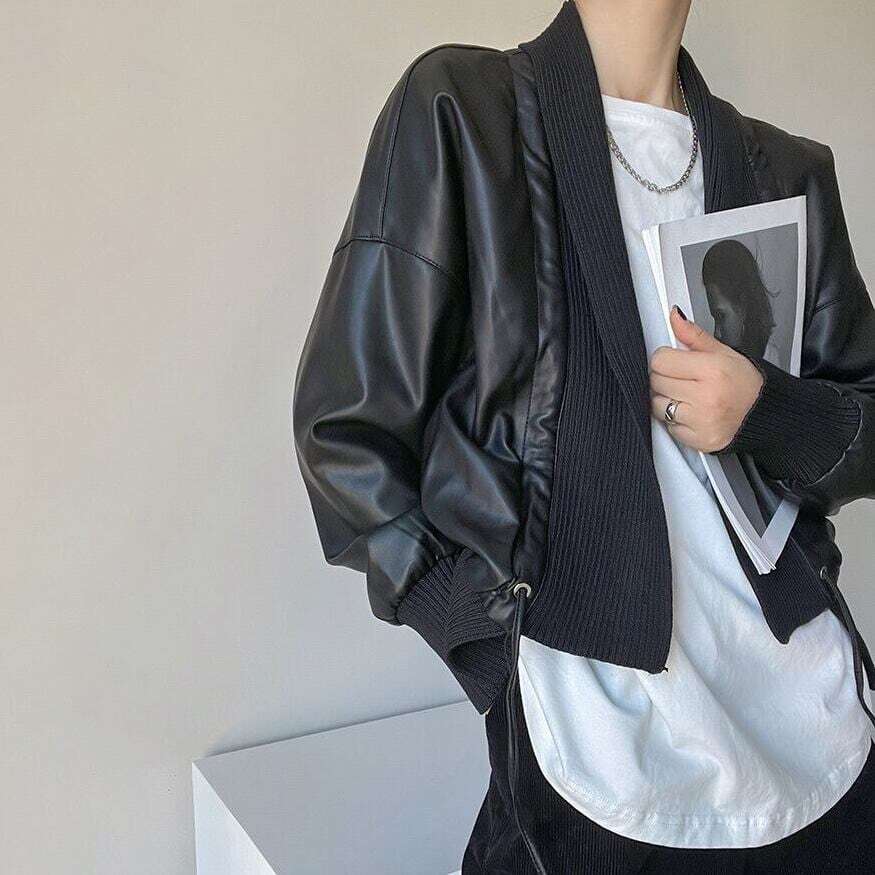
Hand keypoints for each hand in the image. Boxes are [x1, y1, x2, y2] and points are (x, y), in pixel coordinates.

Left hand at [649, 306, 763, 452]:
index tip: (674, 360)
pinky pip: (668, 427)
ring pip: (657, 405)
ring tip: (686, 395)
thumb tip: (674, 316)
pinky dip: (674, 420)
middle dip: (664, 377)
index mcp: (712, 370)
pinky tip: (691, 412)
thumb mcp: (724, 352)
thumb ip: (694, 336)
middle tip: (682, 378)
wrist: (766, 414)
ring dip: (666, 399)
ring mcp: (701, 421)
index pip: (661, 360)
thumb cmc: (746, 382)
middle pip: (656, 382)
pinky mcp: (698, 440)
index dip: (665, 358)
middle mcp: (706, 397)